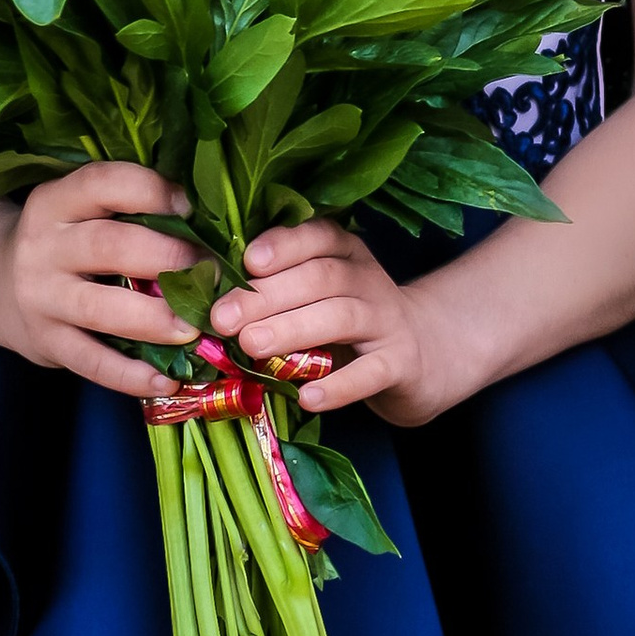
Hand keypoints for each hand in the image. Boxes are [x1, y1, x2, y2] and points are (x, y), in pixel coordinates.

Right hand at [0, 159, 200, 394]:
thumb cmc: (63, 240)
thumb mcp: (78, 209)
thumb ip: (126, 209)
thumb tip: (209, 219)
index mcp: (56, 201)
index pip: (103, 183)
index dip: (151, 190)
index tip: (190, 206)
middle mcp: (43, 247)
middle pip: (109, 246)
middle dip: (167, 257)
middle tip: (210, 271)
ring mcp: (41, 298)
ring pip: (101, 308)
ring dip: (154, 319)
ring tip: (195, 326)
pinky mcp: (46, 344)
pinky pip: (92, 363)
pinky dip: (131, 376)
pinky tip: (169, 380)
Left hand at [213, 222, 456, 428]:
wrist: (422, 354)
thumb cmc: (351, 321)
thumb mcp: (320, 295)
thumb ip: (278, 292)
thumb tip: (212, 303)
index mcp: (345, 253)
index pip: (316, 238)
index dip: (282, 246)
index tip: (245, 262)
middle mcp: (367, 279)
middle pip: (320, 277)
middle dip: (267, 296)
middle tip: (223, 318)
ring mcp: (387, 320)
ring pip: (341, 316)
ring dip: (293, 329)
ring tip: (251, 346)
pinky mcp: (400, 363)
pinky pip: (370, 372)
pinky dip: (339, 385)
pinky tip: (308, 397)